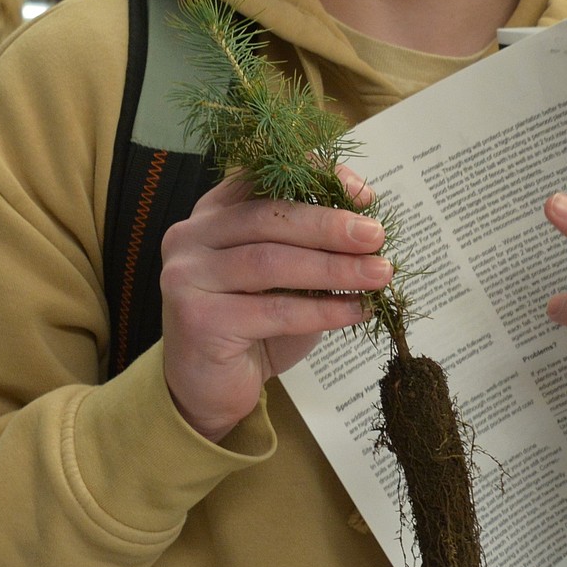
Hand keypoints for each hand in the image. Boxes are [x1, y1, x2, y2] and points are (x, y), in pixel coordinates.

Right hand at [160, 168, 391, 442]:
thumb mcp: (285, 275)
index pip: (261, 177)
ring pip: (271, 262)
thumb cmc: (253, 325)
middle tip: (376, 236)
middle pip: (268, 216)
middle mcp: (190, 236)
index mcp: (212, 212)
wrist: (210, 389)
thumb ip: (308, 245)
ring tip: (380, 273)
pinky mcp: (197, 319)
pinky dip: (323, 310)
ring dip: (334, 267)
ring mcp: (187, 276)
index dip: (313, 177)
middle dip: (329, 225)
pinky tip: (357, 311)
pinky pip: (273, 310)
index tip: (362, 194)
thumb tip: (367, 225)